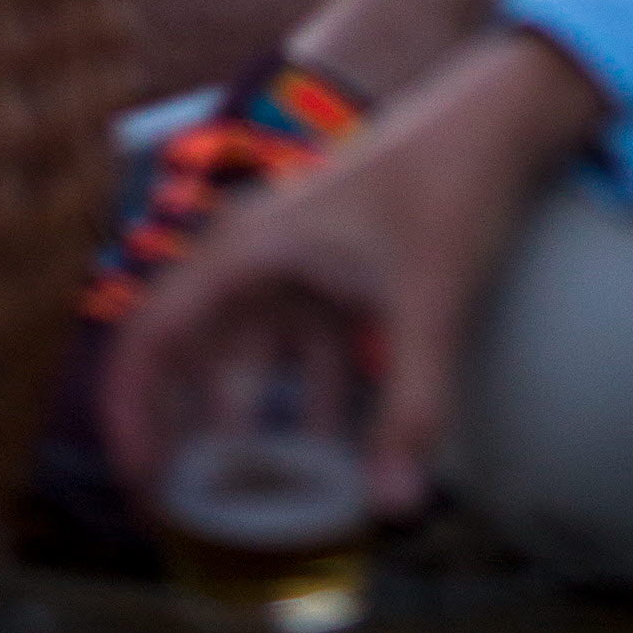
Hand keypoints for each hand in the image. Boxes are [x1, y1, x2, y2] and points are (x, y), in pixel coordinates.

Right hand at [103, 29, 607, 522]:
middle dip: (185, 431)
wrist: (500, 119)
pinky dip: (309, 403)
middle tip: (189, 512)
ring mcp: (295, 262)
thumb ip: (412, 409)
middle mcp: (256, 253)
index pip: (153, 332)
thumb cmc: (450, 186)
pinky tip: (334, 461)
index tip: (140, 482)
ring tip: (258, 502)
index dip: (131, 409)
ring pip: (251, 358)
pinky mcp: (334, 272)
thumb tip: (395, 513)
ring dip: (254, 425)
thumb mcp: (430, 301)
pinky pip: (302, 350)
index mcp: (247, 248)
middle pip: (192, 352)